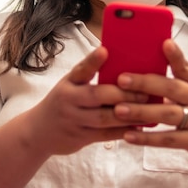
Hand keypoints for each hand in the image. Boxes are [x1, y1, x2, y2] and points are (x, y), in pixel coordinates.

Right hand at [23, 47, 149, 155]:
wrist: (38, 132)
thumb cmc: (62, 102)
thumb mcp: (69, 85)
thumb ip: (88, 75)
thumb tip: (114, 58)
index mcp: (68, 83)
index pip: (81, 70)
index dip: (93, 61)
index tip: (105, 51)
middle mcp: (69, 100)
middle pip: (97, 95)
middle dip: (123, 94)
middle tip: (146, 91)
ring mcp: (74, 120)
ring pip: (104, 118)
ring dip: (129, 114)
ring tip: (149, 109)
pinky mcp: (80, 137)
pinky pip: (106, 135)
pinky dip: (124, 131)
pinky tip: (140, 127)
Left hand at [112, 39, 187, 170]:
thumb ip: (176, 85)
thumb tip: (142, 73)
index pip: (186, 67)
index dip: (175, 55)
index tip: (164, 43)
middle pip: (172, 88)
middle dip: (145, 83)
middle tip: (121, 79)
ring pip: (168, 114)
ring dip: (141, 111)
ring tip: (118, 109)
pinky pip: (168, 140)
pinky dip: (147, 138)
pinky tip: (128, 136)